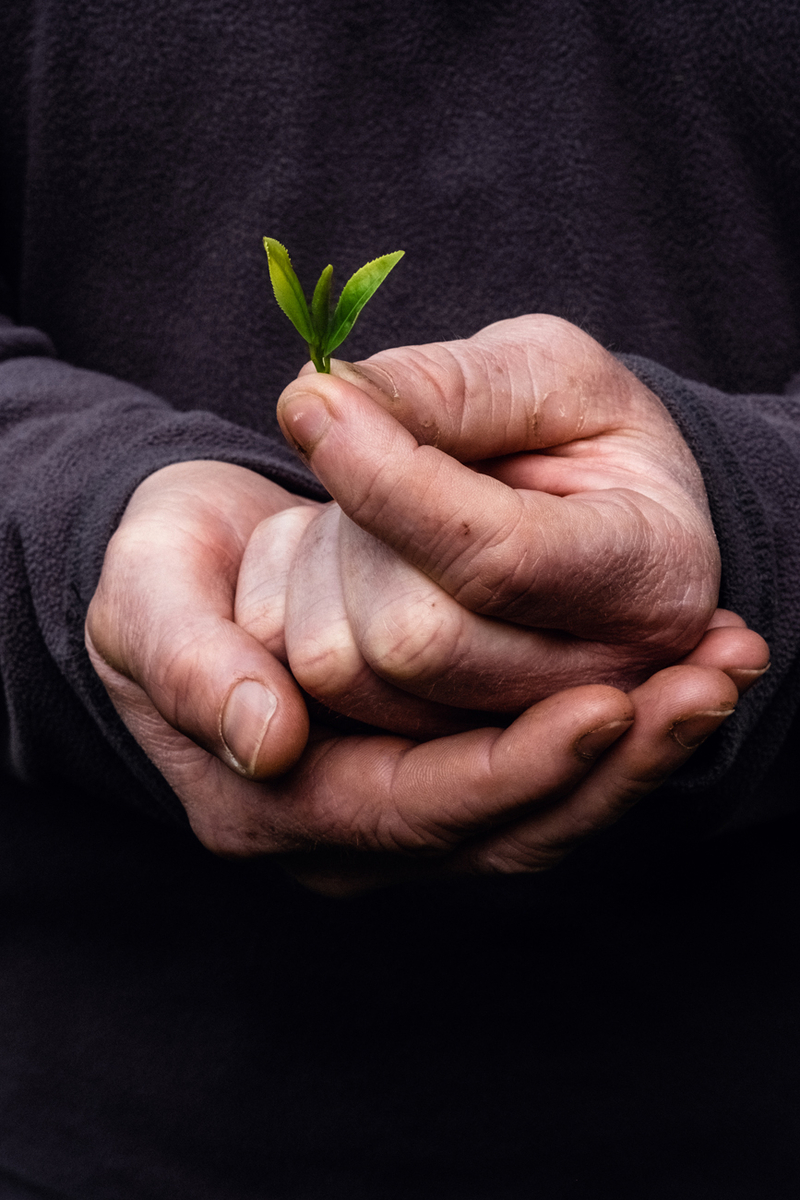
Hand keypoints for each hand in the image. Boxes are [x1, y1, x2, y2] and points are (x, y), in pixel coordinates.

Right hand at [85, 460, 767, 892]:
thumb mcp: (147, 598)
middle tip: (709, 685)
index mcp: (272, 804)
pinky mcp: (447, 766)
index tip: (610, 708)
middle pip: (507, 829)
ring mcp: (405, 807)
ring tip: (721, 673)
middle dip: (616, 767)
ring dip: (642, 753)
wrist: (190, 569)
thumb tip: (271, 742)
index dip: (515, 768)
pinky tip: (685, 674)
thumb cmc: (167, 575)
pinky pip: (547, 769)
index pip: (418, 808)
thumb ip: (196, 669)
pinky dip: (622, 731)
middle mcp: (351, 833)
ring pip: (547, 810)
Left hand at [273, 315, 724, 717]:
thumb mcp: (548, 372)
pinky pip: (312, 690)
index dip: (387, 481)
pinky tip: (354, 571)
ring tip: (373, 522)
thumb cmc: (580, 438)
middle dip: (354, 530)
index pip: (497, 560)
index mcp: (650, 576)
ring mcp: (515, 741)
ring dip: (318, 570)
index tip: (310, 403)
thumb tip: (318, 400)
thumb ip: (449, 387)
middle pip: (408, 636)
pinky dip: (300, 611)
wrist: (592, 523)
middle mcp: (596, 685)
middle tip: (370, 460)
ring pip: (342, 668)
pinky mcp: (437, 757)